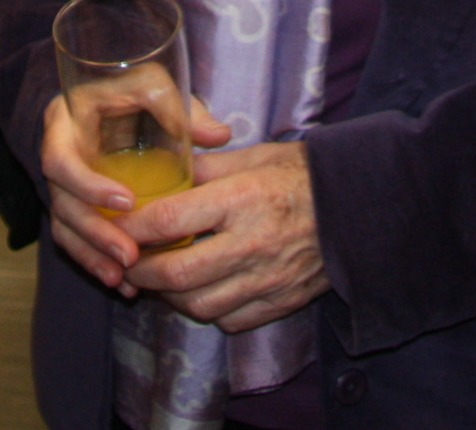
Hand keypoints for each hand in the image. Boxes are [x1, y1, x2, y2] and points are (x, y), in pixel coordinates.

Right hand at [39, 90, 233, 292]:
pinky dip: (95, 261)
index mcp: (64, 122)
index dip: (87, 186)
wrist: (113, 98)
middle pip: (62, 204)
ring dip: (92, 255)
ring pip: (66, 228)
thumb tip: (219, 136)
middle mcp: (58, 156)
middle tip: (130, 256)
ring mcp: (64, 184)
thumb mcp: (153, 86)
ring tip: (123, 279)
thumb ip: (181, 109)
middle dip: (94, 234)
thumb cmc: (132, 87)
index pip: (59, 161)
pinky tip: (121, 283)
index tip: (127, 202)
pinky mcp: (75, 205)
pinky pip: (77, 239)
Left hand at [122, 140, 328, 333]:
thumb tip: (160, 172)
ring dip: (170, 296)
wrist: (359, 206)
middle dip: (141, 272)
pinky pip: (229, 320)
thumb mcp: (253, 157)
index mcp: (242, 198)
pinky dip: (207, 310)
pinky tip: (201, 291)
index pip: (170, 220)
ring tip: (160, 279)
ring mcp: (267, 279)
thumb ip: (204, 168)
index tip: (116, 227)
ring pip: (198, 304)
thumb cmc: (301, 175)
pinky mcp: (281, 302)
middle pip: (176, 274)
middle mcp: (252, 243)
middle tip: (128, 263)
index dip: (133, 229)